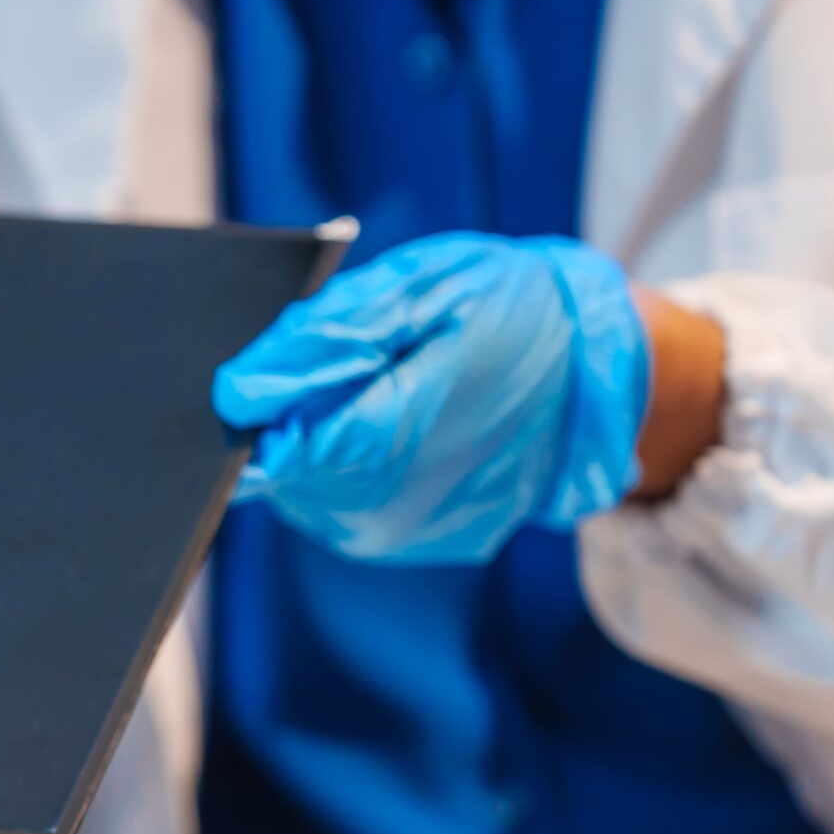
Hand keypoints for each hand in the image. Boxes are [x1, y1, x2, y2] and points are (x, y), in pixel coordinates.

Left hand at [213, 232, 649, 562]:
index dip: (262, 403)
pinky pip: (335, 504)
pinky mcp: (407, 542)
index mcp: (402, 439)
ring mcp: (399, 534)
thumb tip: (236, 392)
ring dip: (314, 439)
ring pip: (301, 491)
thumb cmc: (513, 311)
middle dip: (287, 416)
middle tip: (337, 362)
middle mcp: (392, 507)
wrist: (597, 372)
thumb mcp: (425, 291)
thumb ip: (325, 341)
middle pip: (281, 473)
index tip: (272, 366)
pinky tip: (385, 421)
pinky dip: (341, 462)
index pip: (281, 447)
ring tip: (373, 387)